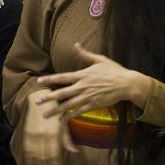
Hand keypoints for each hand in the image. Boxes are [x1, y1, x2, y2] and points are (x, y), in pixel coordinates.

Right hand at [22, 90, 76, 164]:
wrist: (40, 100)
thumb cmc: (55, 112)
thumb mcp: (64, 125)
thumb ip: (67, 140)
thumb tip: (75, 152)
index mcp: (54, 135)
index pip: (55, 156)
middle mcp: (43, 136)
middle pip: (45, 158)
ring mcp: (34, 135)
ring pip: (36, 156)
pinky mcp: (26, 133)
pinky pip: (27, 149)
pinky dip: (28, 158)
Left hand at [35, 43, 149, 119]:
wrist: (127, 84)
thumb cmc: (114, 70)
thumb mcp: (100, 59)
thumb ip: (85, 54)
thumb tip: (76, 44)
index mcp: (82, 75)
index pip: (62, 77)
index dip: (49, 79)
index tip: (39, 81)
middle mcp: (82, 87)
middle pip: (62, 93)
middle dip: (48, 98)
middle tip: (37, 102)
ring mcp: (87, 97)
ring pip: (68, 105)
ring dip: (56, 111)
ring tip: (45, 115)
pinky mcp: (93, 105)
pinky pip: (79, 111)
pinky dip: (70, 116)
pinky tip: (62, 120)